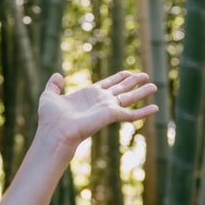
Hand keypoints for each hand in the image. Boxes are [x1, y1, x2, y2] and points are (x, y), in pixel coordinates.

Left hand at [37, 69, 158, 148]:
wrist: (55, 132)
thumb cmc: (50, 118)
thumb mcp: (49, 96)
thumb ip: (53, 85)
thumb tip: (57, 75)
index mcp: (88, 95)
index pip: (107, 84)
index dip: (118, 77)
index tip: (128, 72)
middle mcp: (100, 101)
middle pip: (121, 88)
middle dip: (134, 82)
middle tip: (146, 76)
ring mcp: (107, 108)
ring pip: (129, 97)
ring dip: (142, 92)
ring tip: (155, 86)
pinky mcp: (111, 115)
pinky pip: (132, 113)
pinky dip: (144, 111)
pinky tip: (155, 108)